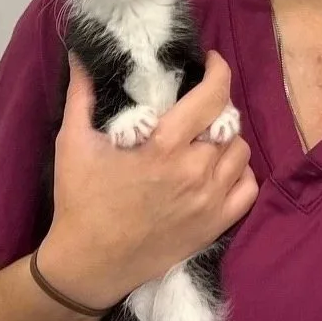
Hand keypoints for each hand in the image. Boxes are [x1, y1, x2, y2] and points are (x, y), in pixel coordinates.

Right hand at [37, 52, 258, 309]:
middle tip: (198, 107)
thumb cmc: (80, 202)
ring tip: (207, 138)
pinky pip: (248, 188)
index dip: (218, 71)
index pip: (212, 95)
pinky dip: (239, 173)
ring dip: (227, 139)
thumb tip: (81, 55)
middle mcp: (196, 171)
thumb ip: (82, 94)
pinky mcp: (216, 225)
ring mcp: (210, 201)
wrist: (90, 265)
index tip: (210, 63)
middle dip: (216, 107)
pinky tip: (220, 170)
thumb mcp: (73, 143)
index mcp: (165, 146)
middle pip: (228, 122)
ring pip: (241, 152)